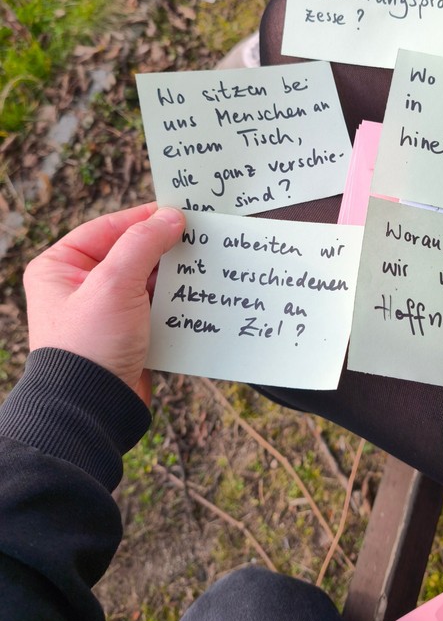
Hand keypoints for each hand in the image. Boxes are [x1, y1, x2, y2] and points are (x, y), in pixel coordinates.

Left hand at [24, 204, 184, 402]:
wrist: (93, 409)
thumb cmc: (89, 346)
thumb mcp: (115, 283)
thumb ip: (143, 243)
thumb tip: (172, 218)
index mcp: (60, 267)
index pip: (108, 228)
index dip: (144, 218)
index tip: (179, 212)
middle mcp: (79, 287)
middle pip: (131, 252)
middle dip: (164, 249)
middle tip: (198, 239)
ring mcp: (104, 312)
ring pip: (148, 280)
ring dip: (174, 276)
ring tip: (203, 266)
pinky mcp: (126, 334)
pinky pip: (156, 307)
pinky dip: (176, 302)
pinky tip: (197, 296)